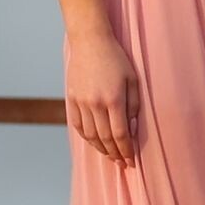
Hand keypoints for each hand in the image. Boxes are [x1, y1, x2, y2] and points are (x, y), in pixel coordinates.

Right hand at [64, 27, 140, 166]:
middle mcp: (95, 104)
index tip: (131, 160)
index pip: (120, 134)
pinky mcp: (71, 99)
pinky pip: (77, 125)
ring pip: (90, 135)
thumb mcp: (133, 79)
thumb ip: (133, 105)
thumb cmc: (116, 58)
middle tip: (123, 163)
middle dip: (115, 154)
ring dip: (101, 149)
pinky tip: (94, 142)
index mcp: (113, 99)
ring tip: (110, 156)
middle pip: (105, 138)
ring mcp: (80, 102)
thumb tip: (132, 129)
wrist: (90, 41)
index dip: (126, 150)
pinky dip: (86, 137)